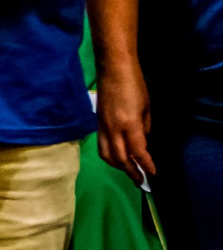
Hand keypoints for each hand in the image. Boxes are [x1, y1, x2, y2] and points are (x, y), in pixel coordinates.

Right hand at [97, 64, 155, 181]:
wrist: (112, 68)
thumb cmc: (134, 84)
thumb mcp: (147, 107)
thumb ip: (144, 127)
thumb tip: (142, 141)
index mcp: (129, 124)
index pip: (138, 152)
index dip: (145, 165)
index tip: (153, 174)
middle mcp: (113, 129)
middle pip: (120, 158)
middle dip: (131, 171)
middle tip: (141, 181)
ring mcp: (102, 126)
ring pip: (106, 154)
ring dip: (118, 166)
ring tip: (128, 170)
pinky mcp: (97, 124)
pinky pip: (102, 146)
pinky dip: (110, 156)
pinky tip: (117, 157)